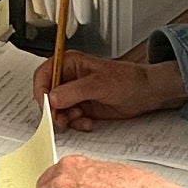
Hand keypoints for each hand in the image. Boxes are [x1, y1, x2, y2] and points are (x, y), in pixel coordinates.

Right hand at [34, 52, 187, 131]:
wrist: (146, 94)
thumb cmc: (128, 80)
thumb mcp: (99, 83)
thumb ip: (74, 91)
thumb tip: (53, 97)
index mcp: (70, 63)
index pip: (44, 74)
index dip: (41, 90)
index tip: (46, 105)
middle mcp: (70, 78)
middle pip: (48, 95)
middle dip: (54, 109)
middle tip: (62, 118)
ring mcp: (75, 94)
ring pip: (57, 110)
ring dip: (66, 119)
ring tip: (80, 119)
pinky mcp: (82, 108)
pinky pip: (69, 119)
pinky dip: (76, 124)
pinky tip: (88, 122)